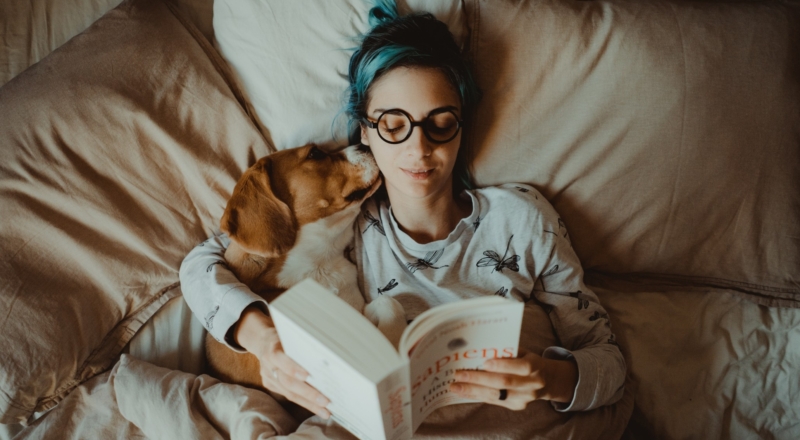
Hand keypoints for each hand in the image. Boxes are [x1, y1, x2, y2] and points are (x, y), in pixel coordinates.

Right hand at [234, 305, 330, 418]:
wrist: (262, 341)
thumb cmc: (284, 337)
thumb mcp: (291, 335)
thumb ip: (303, 346)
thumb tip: (326, 358)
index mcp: (272, 348)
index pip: (280, 359)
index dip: (293, 368)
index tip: (308, 375)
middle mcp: (268, 364)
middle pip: (287, 381)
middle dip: (308, 393)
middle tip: (326, 401)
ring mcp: (267, 376)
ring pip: (289, 393)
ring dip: (309, 404)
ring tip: (325, 411)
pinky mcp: (269, 384)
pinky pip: (288, 396)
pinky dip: (304, 402)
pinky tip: (317, 408)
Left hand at [449, 351, 577, 409]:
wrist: (548, 381)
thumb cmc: (530, 361)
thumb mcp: (524, 352)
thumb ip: (508, 351)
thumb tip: (481, 346)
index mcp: (535, 366)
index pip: (520, 367)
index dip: (502, 365)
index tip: (484, 362)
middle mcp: (531, 384)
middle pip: (504, 382)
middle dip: (479, 379)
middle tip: (459, 374)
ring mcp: (524, 398)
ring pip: (496, 395)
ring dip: (473, 390)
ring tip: (455, 386)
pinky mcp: (516, 406)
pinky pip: (493, 401)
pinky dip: (476, 396)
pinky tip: (463, 392)